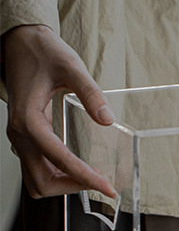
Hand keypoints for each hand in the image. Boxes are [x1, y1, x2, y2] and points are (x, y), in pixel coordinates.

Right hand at [3, 24, 116, 198]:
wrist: (20, 43)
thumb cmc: (43, 52)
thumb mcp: (71, 67)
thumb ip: (90, 93)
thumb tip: (107, 120)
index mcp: (28, 120)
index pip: (59, 160)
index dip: (85, 178)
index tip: (107, 187)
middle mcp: (19, 134)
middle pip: (42, 181)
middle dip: (72, 187)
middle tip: (103, 184)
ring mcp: (19, 137)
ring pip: (35, 179)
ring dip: (62, 185)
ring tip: (92, 179)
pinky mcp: (24, 136)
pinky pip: (36, 168)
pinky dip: (56, 175)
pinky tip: (77, 168)